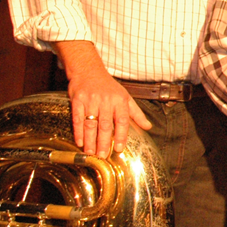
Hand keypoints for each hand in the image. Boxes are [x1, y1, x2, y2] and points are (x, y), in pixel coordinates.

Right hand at [54, 40, 150, 157]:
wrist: (88, 70)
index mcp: (120, 101)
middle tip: (102, 155)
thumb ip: (136, 113)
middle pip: (105, 124)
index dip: (121, 135)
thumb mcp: (126, 97)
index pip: (122, 120)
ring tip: (91, 153)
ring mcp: (91, 100)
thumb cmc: (109, 87)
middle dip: (104, 141)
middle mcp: (106, 101)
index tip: (119, 148)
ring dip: (90, 140)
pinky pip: (77, 118)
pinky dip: (78, 131)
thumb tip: (149, 127)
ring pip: (91, 123)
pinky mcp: (77, 100)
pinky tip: (79, 142)